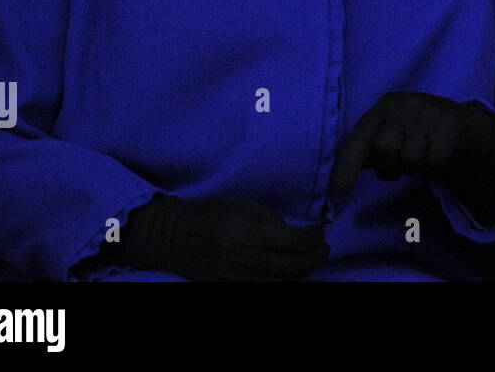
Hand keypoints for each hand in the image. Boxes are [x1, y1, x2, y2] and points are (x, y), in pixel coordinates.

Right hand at [103, 194, 328, 280]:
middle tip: (323, 248)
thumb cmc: (207, 214)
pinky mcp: (232, 288)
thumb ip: (270, 219)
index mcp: (250, 232)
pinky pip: (267, 289)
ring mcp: (240, 278)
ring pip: (285, 283)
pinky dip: (284, 281)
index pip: (296, 242)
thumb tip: (295, 231)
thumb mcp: (241, 205)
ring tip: (310, 259)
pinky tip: (290, 272)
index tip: (321, 229)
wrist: (171, 238)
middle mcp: (248, 259)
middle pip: (296, 267)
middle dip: (316, 257)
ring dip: (303, 272)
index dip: (315, 237)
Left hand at [332, 91, 494, 224]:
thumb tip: (342, 176)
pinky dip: (432, 167)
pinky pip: (434, 160)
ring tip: (417, 160)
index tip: (342, 188)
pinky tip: (434, 157)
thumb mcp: (389, 133)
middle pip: (384, 149)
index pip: (361, 137)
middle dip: (388, 169)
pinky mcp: (450, 122)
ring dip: (412, 169)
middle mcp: (405, 104)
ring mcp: (429, 111)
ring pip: (410, 158)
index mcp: (383, 107)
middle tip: (397, 169)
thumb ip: (367, 150)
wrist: (458, 122)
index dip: (349, 163)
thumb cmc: (414, 131)